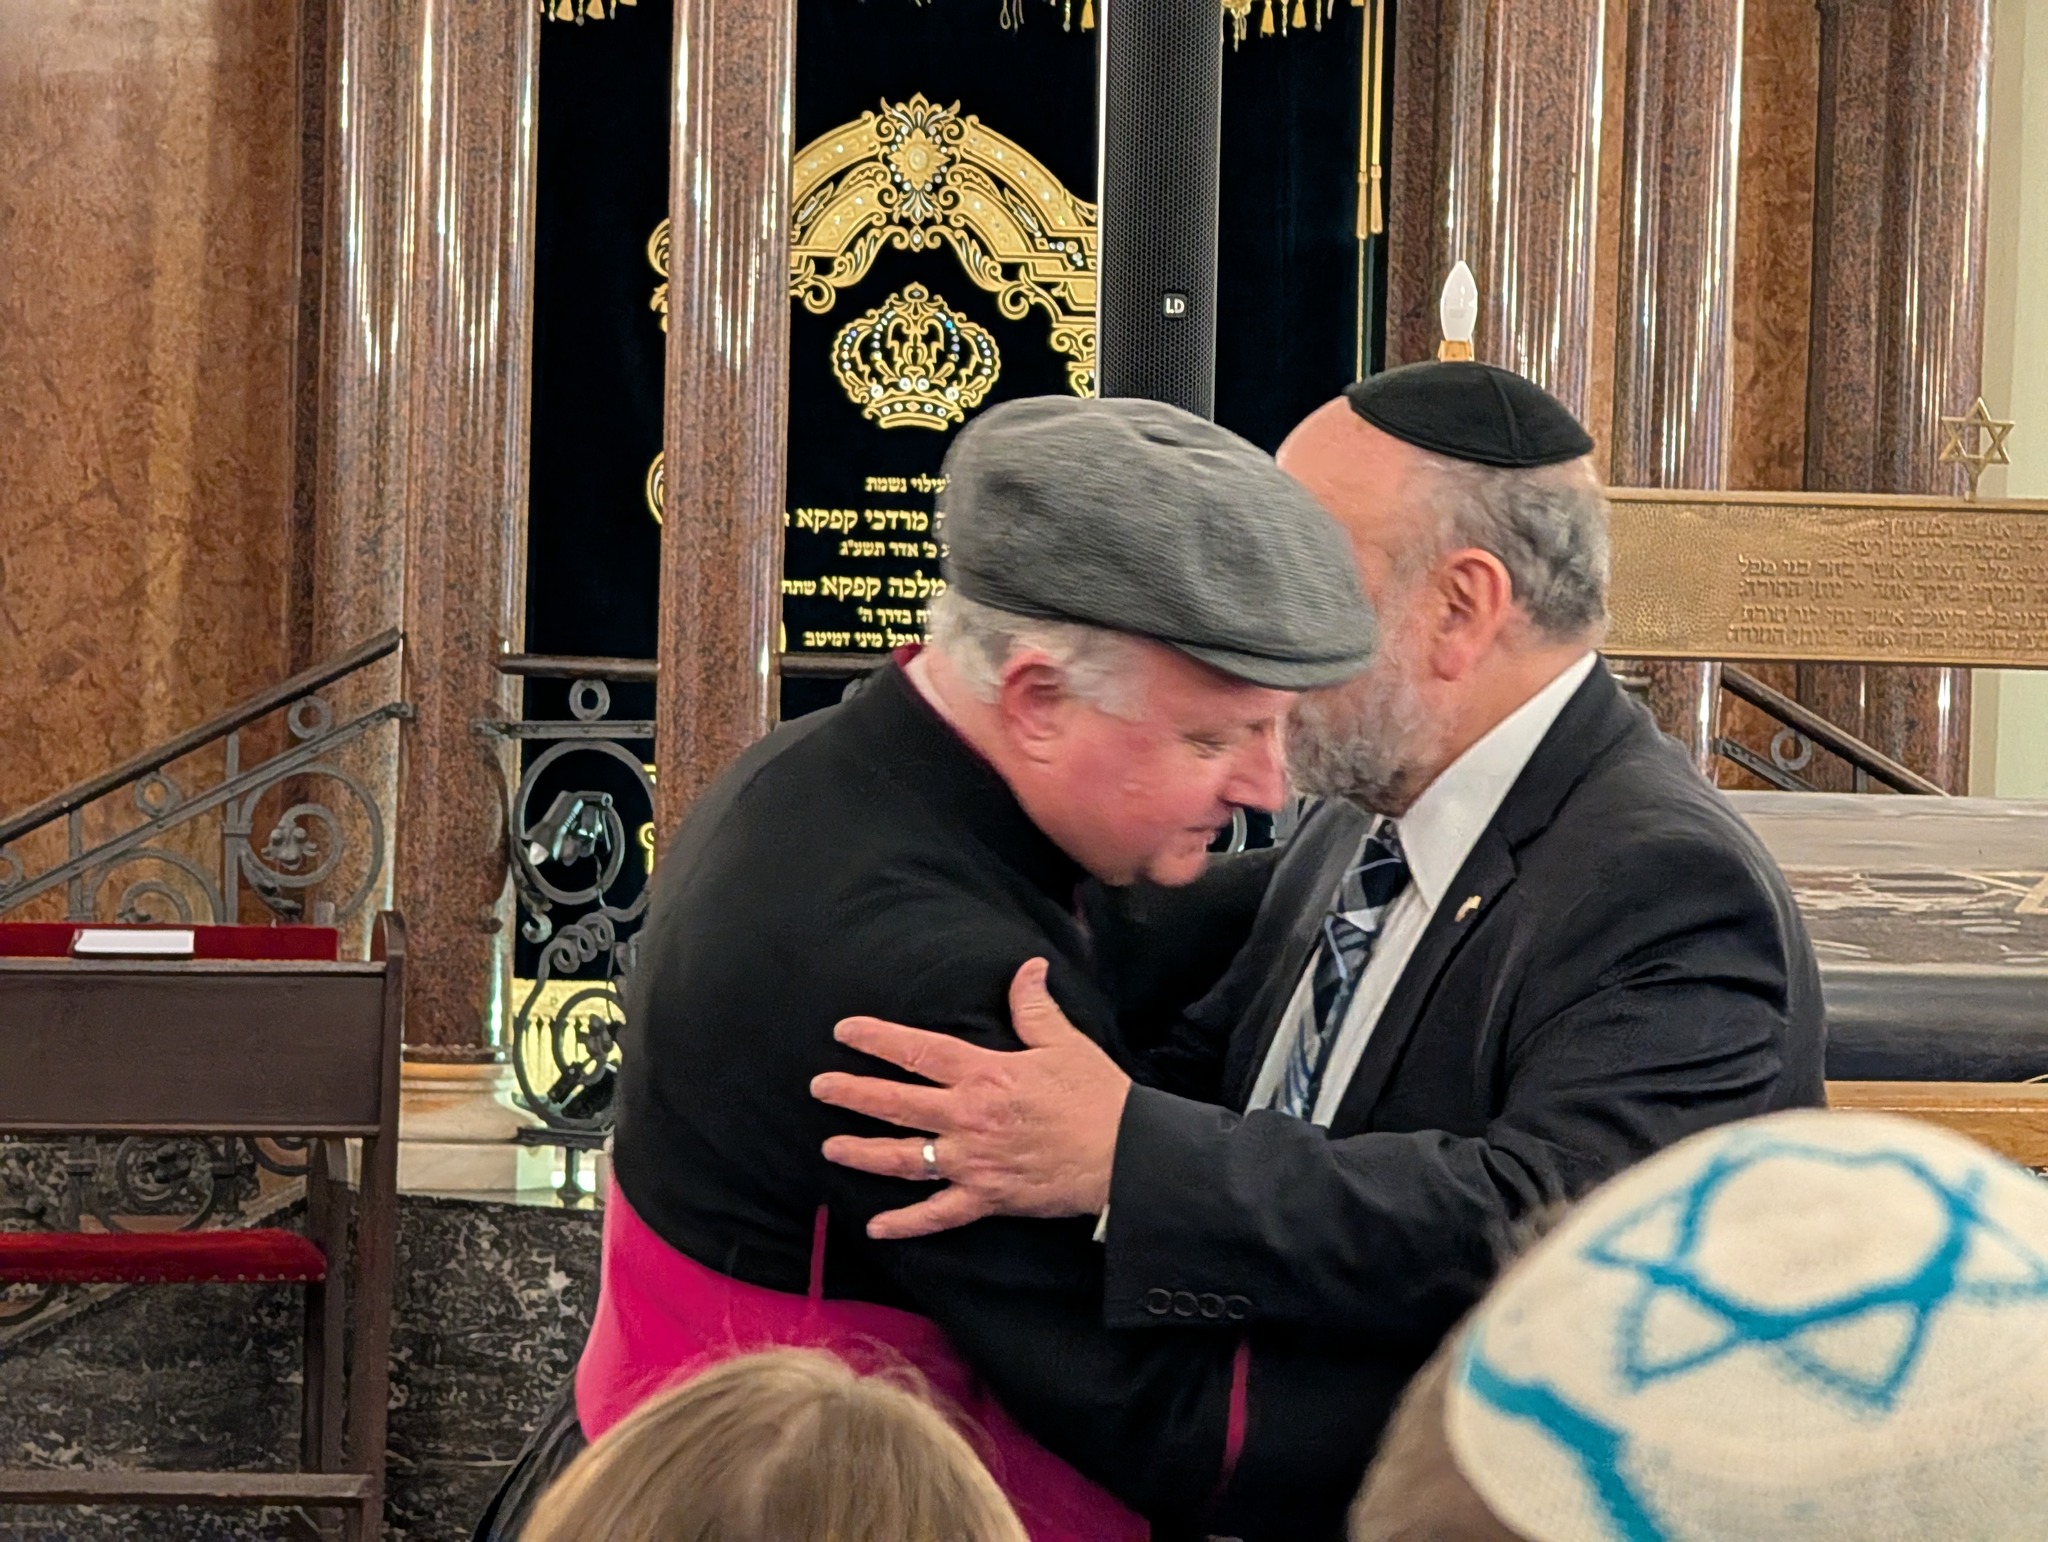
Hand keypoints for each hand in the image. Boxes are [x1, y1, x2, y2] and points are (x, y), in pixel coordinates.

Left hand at [811, 959, 1132, 1239]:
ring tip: (831, 1147)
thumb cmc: (1097, 1096)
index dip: (878, 1039)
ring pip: (905, 1158)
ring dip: (864, 1153)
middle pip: (897, 1103)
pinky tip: (876, 1227)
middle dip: (853, 1094)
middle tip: (819, 1087)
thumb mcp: (1065, 1043)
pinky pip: (938, 1215)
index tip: (844, 1031)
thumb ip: (1035, 1007)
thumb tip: (1027, 968)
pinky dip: (906, 1223)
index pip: (919, 1051)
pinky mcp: (987, 1198)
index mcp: (985, 1074)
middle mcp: (969, 1117)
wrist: (1125, 1157)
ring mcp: (973, 1162)